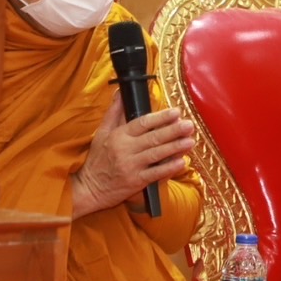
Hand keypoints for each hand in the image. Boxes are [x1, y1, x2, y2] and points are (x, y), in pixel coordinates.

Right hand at [72, 98, 195, 218]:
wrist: (89, 188)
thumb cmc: (97, 159)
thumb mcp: (102, 133)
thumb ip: (114, 113)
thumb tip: (120, 92)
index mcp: (118, 136)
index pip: (142, 123)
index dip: (161, 117)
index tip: (176, 112)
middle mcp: (125, 150)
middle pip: (153, 138)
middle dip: (173, 131)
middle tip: (189, 125)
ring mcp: (131, 166)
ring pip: (157, 154)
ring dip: (175, 147)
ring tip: (190, 141)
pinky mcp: (136, 182)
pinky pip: (155, 174)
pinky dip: (169, 168)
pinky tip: (181, 162)